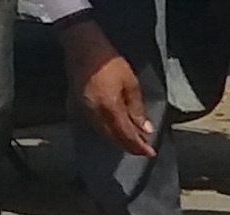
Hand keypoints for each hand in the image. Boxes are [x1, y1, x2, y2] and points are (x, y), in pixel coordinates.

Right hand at [62, 22, 156, 160]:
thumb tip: (145, 129)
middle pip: (114, 138)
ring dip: (118, 141)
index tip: (150, 153)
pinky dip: (107, 132)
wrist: (83, 47)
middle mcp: (95, 113)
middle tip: (143, 150)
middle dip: (129, 146)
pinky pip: (95, 126)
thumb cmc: (110, 62)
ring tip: (132, 143)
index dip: (139, 146)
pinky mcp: (78, 105)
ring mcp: (84, 110)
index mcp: (109, 108)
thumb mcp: (130, 84)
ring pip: (103, 134)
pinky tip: (115, 132)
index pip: (126, 135)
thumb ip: (137, 109)